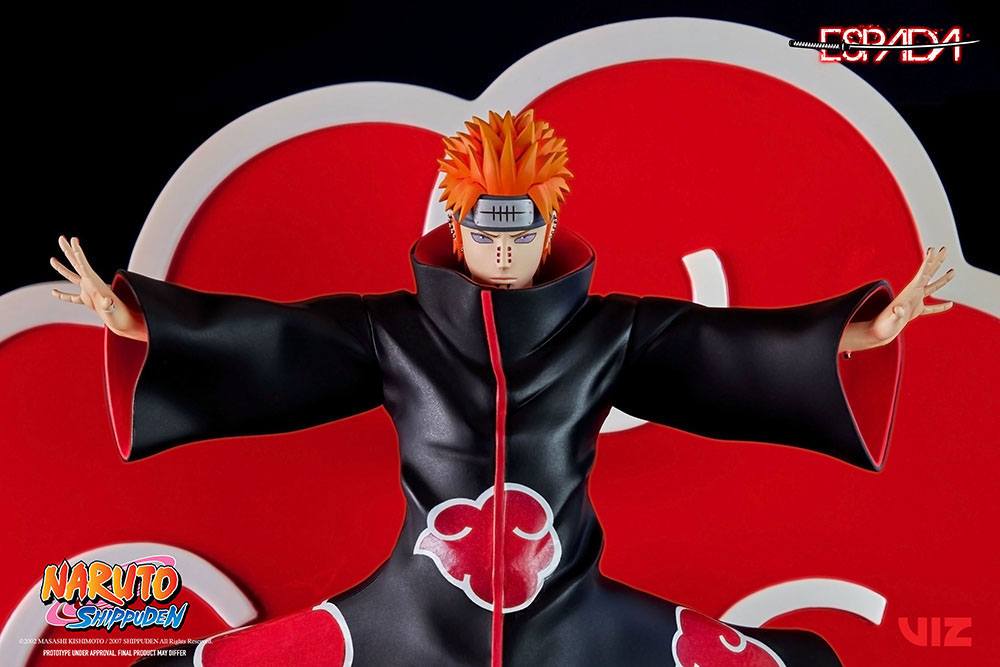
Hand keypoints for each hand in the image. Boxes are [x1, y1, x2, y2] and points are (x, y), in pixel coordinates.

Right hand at [49, 235, 147, 340]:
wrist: (120, 318)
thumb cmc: (116, 312)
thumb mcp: (110, 306)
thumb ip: (108, 304)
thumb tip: (108, 302)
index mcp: (93, 281)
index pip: (83, 264)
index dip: (78, 253)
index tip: (74, 240)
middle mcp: (89, 282)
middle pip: (76, 263)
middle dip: (69, 250)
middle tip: (62, 238)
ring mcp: (87, 290)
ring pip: (71, 277)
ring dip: (61, 268)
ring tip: (51, 259)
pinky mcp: (86, 299)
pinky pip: (71, 297)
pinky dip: (62, 295)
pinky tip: (54, 293)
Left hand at [839, 246, 954, 352]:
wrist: (878, 332)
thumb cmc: (884, 326)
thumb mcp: (891, 318)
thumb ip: (897, 313)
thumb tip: (899, 309)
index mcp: (909, 292)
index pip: (922, 273)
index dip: (928, 261)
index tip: (934, 249)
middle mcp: (912, 294)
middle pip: (928, 274)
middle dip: (937, 262)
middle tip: (945, 249)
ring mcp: (914, 302)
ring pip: (932, 288)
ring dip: (942, 280)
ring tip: (953, 271)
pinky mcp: (915, 312)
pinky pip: (930, 308)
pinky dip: (940, 307)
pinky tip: (950, 304)